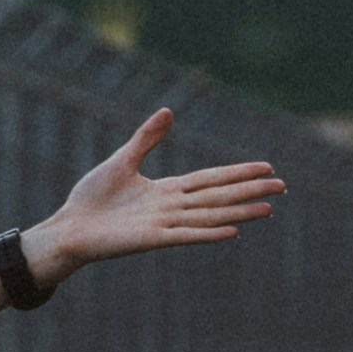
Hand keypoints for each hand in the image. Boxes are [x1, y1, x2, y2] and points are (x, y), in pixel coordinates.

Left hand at [40, 111, 288, 271]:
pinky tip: (233, 231)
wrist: (69, 228)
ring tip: (268, 210)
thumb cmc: (91, 199)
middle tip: (283, 187)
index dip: (237, 172)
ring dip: (239, 212)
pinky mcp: (151, 239)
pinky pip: (186, 235)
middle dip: (250, 191)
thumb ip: (147, 139)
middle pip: (218, 196)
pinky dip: (209, 233)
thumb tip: (170, 112)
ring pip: (210, 216)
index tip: (266, 167)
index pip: (211, 179)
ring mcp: (164, 225)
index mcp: (167, 191)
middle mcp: (171, 208)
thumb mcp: (122, 161)